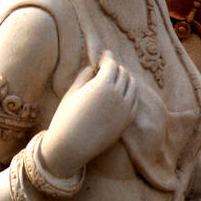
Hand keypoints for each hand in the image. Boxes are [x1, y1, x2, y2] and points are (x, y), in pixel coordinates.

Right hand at [42, 52, 139, 175]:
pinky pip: (134, 101)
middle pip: (123, 74)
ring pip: (132, 86)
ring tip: (115, 78)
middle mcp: (118, 95)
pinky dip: (130, 93)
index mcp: (103, 85)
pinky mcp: (128, 120)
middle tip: (108, 66)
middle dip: (116, 68)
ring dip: (125, 79)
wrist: (72, 146)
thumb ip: (84, 76)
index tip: (105, 54)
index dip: (108, 57)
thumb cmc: (66, 117)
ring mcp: (126, 109)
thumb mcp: (72, 92)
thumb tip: (93, 68)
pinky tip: (122, 92)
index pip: (112, 64)